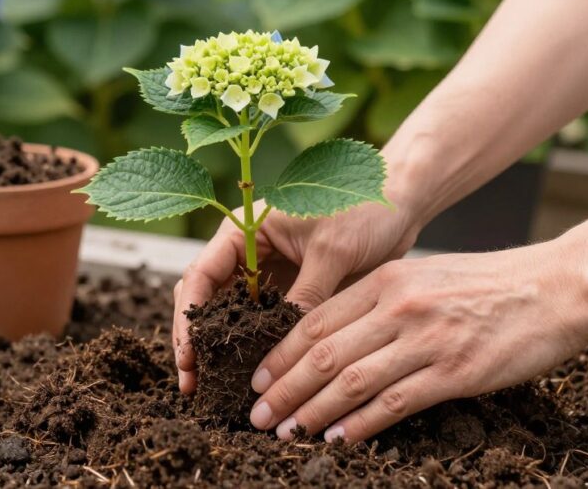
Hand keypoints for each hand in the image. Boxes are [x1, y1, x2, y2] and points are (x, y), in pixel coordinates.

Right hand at [174, 194, 420, 393]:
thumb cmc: (362, 209)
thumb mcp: (332, 251)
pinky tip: (250, 373)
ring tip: (211, 385)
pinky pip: (262, 321)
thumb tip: (285, 347)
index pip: (201, 274)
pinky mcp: (289, 290)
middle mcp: (248, 252)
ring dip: (219, 346)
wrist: (398, 201)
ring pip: (229, 314)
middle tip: (191, 381)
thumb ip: (306, 295)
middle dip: (195, 338)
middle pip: (206, 298)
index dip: (190, 316)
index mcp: (245, 230)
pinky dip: (252, 345)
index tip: (188, 354)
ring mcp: (267, 273)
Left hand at [247, 233, 587, 441]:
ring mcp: (425, 340)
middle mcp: (397, 307)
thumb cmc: (483, 284)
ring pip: (351, 380)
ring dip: (311, 411)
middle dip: (284, 387)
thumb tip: (333, 335)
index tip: (258, 379)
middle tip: (258, 414)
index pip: (316, 321)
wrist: (550, 289)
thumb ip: (377, 301)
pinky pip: (394, 402)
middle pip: (324, 353)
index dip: (281, 354)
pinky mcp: (454, 372)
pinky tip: (335, 438)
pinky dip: (359, 424)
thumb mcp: (420, 276)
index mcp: (384, 281)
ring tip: (284, 432)